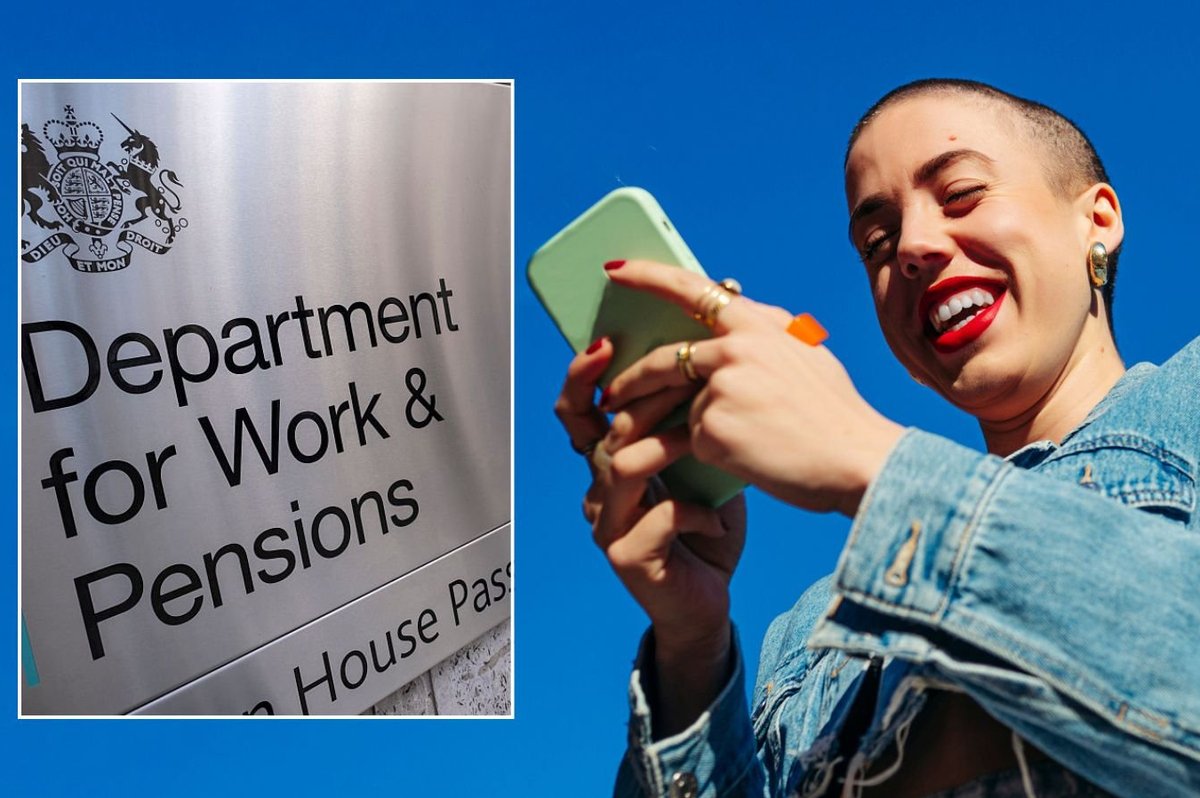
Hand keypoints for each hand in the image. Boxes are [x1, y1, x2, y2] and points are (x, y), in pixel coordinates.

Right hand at [554, 337, 745, 653]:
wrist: (708, 604)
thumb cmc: (705, 533)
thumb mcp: (703, 470)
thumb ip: (694, 427)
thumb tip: (712, 367)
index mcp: (612, 466)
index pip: (581, 413)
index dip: (582, 377)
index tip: (604, 341)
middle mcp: (600, 492)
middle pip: (595, 432)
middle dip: (630, 396)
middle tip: (664, 371)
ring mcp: (608, 525)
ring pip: (622, 468)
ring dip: (668, 448)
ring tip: (704, 442)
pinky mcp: (627, 556)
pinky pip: (657, 516)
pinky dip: (695, 513)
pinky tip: (716, 520)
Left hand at [602, 260, 904, 516]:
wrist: (857, 460)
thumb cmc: (834, 414)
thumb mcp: (807, 354)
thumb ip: (766, 336)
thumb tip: (736, 322)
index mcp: (757, 324)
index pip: (692, 288)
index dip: (649, 276)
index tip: (614, 271)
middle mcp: (735, 349)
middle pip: (664, 360)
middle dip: (630, 380)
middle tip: (611, 393)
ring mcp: (721, 388)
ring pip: (681, 403)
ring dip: (661, 419)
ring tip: (647, 435)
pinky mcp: (712, 429)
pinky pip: (692, 438)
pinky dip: (705, 450)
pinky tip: (737, 459)